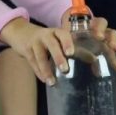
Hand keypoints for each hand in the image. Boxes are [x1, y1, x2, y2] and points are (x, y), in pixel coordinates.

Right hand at [0, 11, 115, 84]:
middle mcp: (45, 35)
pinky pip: (32, 62)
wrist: (21, 33)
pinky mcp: (26, 50)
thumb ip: (74, 49)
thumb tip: (94, 60)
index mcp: (56, 32)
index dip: (67, 42)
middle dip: (57, 56)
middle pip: (51, 44)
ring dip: (46, 69)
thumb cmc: (47, 39)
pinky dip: (38, 72)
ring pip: (40, 55)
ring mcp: (34, 43)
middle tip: (65, 69)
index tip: (71, 53)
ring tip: (52, 82)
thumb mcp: (59, 40)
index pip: (62, 34)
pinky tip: (44, 80)